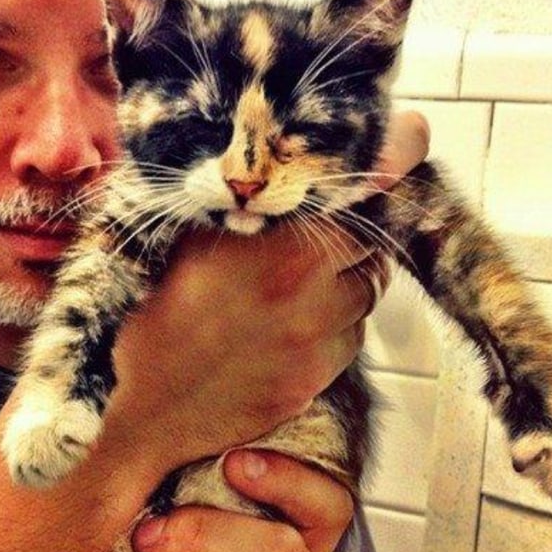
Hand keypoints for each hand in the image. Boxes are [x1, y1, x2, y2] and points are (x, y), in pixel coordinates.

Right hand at [107, 110, 428, 475]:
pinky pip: (347, 343)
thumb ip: (238, 202)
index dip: (390, 165)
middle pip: (374, 249)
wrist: (143, 410)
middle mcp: (314, 296)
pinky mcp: (314, 385)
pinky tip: (293, 325)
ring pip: (366, 298)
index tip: (408, 142)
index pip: (367, 195)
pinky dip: (335, 327)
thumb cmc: (150, 314)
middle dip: (357, 235)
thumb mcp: (184, 241)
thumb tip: (272, 168)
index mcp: (285, 248)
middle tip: (325, 231)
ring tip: (303, 284)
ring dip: (347, 282)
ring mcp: (317, 346)